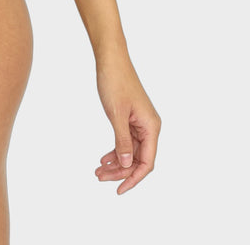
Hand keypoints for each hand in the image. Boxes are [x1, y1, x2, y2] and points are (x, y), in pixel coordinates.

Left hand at [95, 55, 160, 193]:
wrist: (111, 59)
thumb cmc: (115, 82)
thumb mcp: (116, 114)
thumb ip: (122, 141)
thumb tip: (126, 163)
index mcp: (151, 126)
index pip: (147, 162)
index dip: (134, 179)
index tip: (119, 190)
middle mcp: (149, 126)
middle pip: (138, 159)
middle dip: (120, 172)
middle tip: (100, 178)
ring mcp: (140, 123)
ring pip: (130, 151)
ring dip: (116, 163)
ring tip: (98, 171)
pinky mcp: (131, 118)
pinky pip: (126, 141)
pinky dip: (115, 150)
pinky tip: (104, 158)